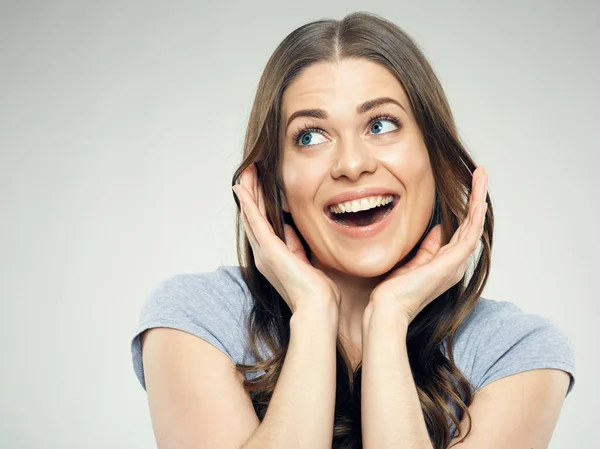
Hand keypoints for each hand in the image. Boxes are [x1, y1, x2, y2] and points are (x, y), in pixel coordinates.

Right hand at [232, 163, 340, 313]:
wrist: (317, 307)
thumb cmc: (317, 291)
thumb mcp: (306, 261)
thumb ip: (297, 246)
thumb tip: (292, 229)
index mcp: (273, 258)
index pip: (263, 226)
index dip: (259, 206)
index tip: (259, 187)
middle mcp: (264, 255)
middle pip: (253, 219)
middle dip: (250, 195)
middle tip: (247, 174)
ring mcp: (264, 252)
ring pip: (251, 216)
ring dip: (247, 194)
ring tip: (244, 174)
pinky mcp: (269, 250)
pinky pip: (255, 221)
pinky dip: (248, 204)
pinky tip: (242, 189)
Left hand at [369, 166, 488, 324]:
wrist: (388, 308)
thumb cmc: (395, 290)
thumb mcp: (412, 261)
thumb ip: (427, 247)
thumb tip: (437, 229)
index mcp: (445, 263)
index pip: (460, 230)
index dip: (465, 208)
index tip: (465, 188)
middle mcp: (455, 264)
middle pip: (471, 224)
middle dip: (476, 197)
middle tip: (480, 173)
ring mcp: (455, 264)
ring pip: (474, 226)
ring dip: (479, 199)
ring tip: (481, 175)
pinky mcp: (451, 264)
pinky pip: (470, 236)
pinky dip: (475, 217)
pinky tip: (478, 199)